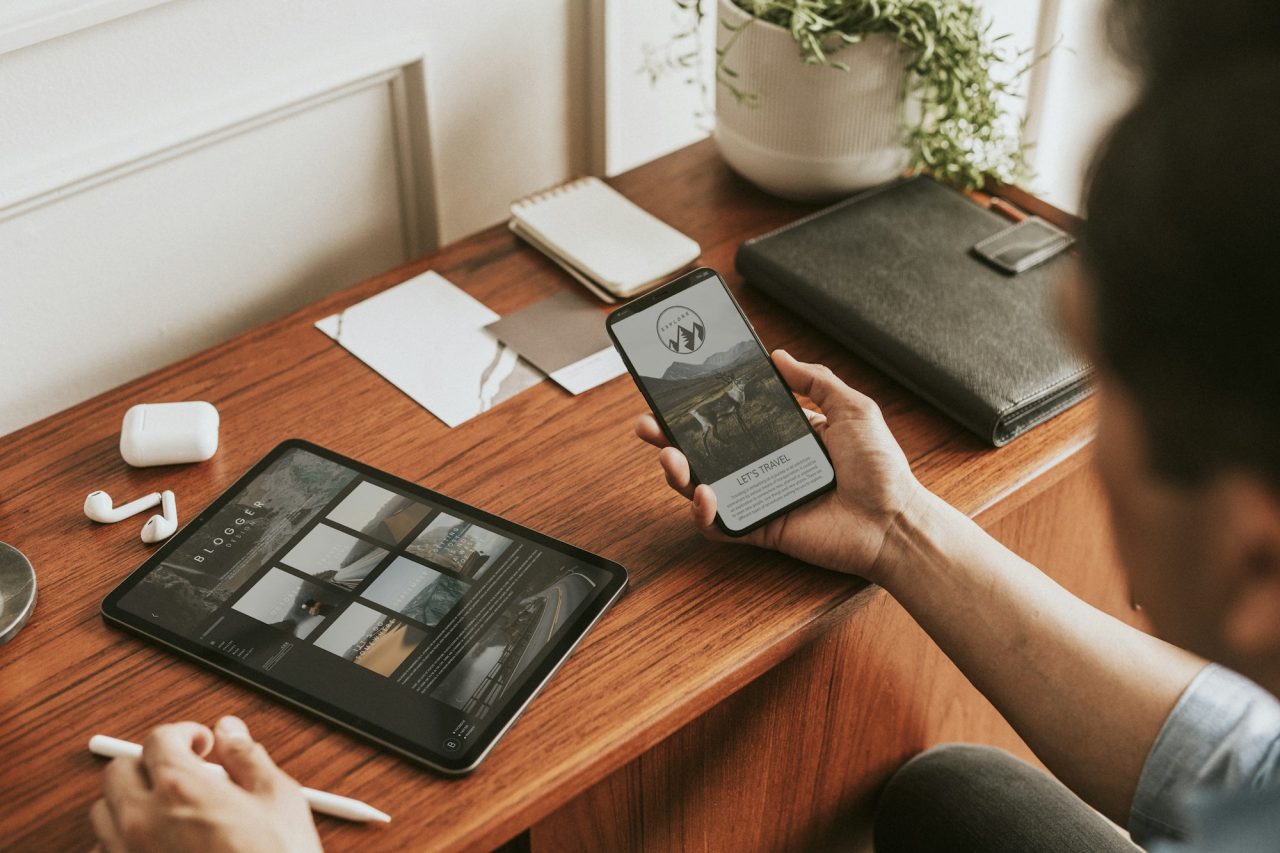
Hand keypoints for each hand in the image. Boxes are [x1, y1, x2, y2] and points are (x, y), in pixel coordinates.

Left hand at [90, 716, 321, 852]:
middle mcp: (143, 820)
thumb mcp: (278, 799)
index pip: (158, 739)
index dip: (183, 733)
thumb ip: (247, 758)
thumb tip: (231, 733)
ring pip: (103, 814)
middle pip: (118, 771)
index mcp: (180, 788)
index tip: (200, 744)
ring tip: (165, 810)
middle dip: (149, 764)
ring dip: (129, 803)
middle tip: (182, 772)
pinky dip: (122, 843)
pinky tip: (155, 846)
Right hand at [634, 350, 925, 582]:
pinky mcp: (760, 528)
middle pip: (703, 450)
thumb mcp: (852, 408)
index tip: (673, 390)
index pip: (729, 417)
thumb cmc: (881, 469)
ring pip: (701, 486)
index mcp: (780, 435)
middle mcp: (762, 465)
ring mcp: (758, 497)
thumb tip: (777, 356)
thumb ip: (815, 380)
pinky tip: (704, 496)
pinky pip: (720, 525)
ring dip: (676, 472)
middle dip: (667, 437)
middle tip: (647, 424)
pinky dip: (704, 514)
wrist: (895, 521)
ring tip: (669, 457)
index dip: (698, 406)